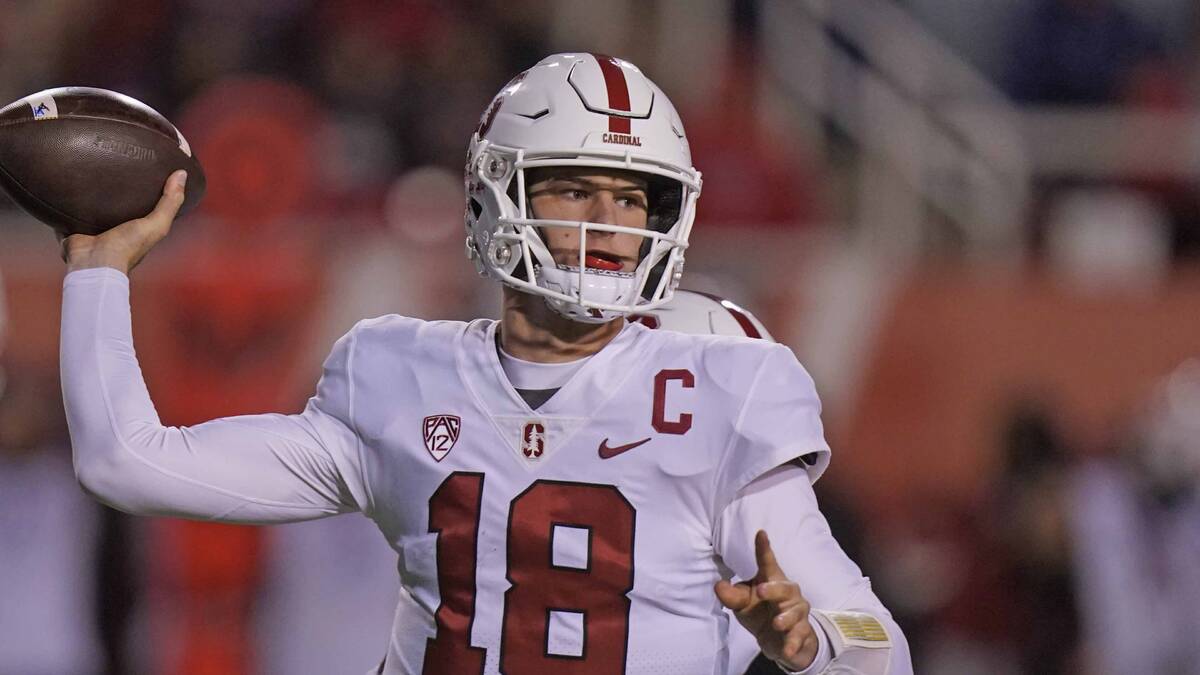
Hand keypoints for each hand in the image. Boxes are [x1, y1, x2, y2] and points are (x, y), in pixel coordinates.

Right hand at [62, 170, 187, 273]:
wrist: (93, 262)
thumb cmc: (128, 247)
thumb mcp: (157, 224)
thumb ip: (170, 202)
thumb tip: (181, 173)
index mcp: (136, 228)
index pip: (145, 204)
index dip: (148, 188)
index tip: (148, 166)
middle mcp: (115, 227)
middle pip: (117, 202)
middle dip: (116, 185)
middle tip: (116, 159)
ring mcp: (93, 226)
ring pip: (92, 202)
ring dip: (91, 189)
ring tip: (90, 164)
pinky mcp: (72, 224)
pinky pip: (68, 207)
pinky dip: (67, 196)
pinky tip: (66, 179)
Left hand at [715, 530, 818, 671]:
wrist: (779, 641)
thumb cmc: (760, 613)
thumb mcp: (742, 604)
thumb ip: (731, 596)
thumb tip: (718, 586)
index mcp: (771, 581)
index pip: (767, 562)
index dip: (764, 548)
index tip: (760, 533)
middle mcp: (788, 594)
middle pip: (785, 587)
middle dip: (774, 589)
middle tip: (760, 591)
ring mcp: (797, 613)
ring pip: (796, 611)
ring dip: (786, 617)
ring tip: (776, 623)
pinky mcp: (802, 632)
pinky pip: (800, 635)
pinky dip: (793, 643)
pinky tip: (787, 649)